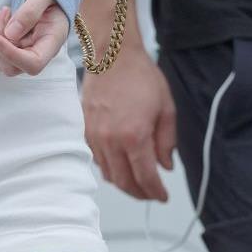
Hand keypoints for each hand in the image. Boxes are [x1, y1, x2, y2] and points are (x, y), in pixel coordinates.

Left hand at [0, 0, 69, 76]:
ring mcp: (27, 54)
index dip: (11, 54)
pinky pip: (0, 51)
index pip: (33, 63)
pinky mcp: (17, 50)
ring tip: (3, 13)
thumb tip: (10, 34)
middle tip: (1, 16)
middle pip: (13, 67)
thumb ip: (30, 12)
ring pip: (2, 60)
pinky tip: (2, 17)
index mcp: (52, 42)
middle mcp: (40, 53)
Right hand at [83, 46, 177, 200]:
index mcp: (134, 136)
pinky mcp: (85, 131)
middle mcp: (111, 141)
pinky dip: (110, 169)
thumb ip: (166, 141)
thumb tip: (166, 165)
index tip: (163, 196)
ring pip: (108, 175)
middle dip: (140, 193)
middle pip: (124, 182)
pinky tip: (121, 165)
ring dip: (124, 184)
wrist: (112, 55)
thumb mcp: (166, 108)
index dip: (156, 192)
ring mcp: (95, 137)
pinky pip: (97, 160)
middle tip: (152, 194)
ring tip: (138, 183)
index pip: (145, 177)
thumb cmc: (140, 76)